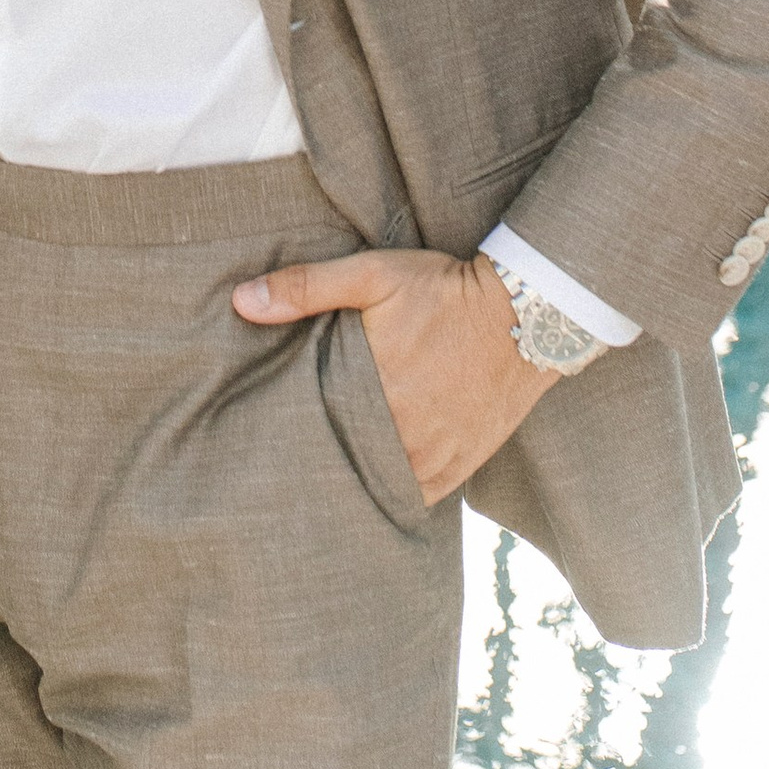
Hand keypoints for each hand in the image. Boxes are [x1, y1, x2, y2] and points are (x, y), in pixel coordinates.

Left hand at [232, 247, 550, 505]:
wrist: (527, 312)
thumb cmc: (444, 289)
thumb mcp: (372, 274)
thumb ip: (305, 288)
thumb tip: (241, 301)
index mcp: (374, 389)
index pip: (315, 426)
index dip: (290, 432)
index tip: (268, 435)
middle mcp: (404, 431)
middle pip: (346, 458)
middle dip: (322, 458)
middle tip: (289, 464)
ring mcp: (437, 453)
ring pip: (381, 481)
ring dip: (358, 477)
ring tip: (328, 478)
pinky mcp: (463, 463)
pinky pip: (420, 494)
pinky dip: (397, 491)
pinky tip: (375, 486)